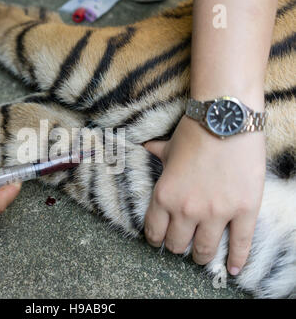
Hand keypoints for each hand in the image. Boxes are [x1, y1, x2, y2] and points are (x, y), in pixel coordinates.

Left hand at [143, 116, 264, 275]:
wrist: (225, 120)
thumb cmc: (194, 133)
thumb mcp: (168, 147)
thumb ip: (155, 154)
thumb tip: (144, 146)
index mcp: (164, 197)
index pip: (154, 232)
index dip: (156, 240)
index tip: (160, 241)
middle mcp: (186, 210)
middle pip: (177, 245)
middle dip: (178, 247)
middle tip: (183, 244)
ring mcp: (216, 212)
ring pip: (204, 249)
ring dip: (201, 256)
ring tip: (201, 257)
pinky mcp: (243, 210)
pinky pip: (240, 243)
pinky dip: (236, 259)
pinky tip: (232, 268)